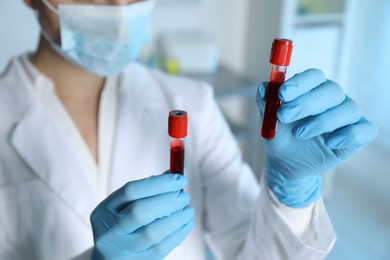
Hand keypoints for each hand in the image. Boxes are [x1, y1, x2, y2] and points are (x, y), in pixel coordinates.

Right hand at [90, 173, 193, 258]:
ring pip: (153, 232)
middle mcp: (108, 232)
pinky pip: (162, 248)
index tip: (179, 178)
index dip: (159, 183)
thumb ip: (148, 189)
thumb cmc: (123, 225)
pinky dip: (179, 233)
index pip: (131, 191)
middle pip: (140, 212)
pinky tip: (186, 223)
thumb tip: (176, 173)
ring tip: (188, 210)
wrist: (110, 258)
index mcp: (103, 211)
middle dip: (168, 200)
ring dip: (177, 218)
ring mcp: (121, 251)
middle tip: (184, 196)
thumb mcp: (125, 207)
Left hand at [256, 69, 376, 207]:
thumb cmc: (280, 134)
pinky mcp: (357, 135)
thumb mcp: (268, 119)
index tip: (281, 94)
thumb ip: (265, 101)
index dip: (300, 83)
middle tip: (284, 115)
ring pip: (348, 109)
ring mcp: (347, 116)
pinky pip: (364, 130)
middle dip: (306, 102)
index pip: (314, 76)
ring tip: (299, 133)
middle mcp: (333, 98)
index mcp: (312, 88)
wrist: (286, 162)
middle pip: (331, 90)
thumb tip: (264, 87)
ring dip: (323, 121)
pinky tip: (329, 143)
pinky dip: (349, 135)